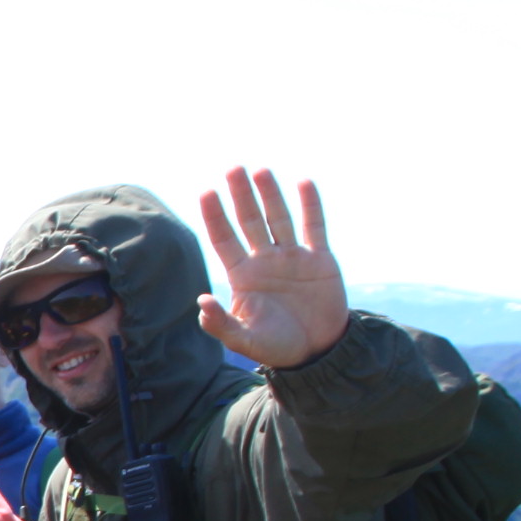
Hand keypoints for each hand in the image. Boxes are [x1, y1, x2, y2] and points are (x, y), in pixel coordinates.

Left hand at [193, 169, 347, 369]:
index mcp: (243, 276)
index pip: (224, 239)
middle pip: (250, 221)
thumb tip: (202, 302)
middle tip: (233, 168)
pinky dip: (310, 205)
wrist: (317, 352)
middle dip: (241, 196)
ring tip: (260, 170)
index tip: (206, 192)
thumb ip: (221, 324)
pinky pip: (314, 226)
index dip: (215, 216)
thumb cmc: (277, 347)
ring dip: (270, 195)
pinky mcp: (319, 259)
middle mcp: (265, 260)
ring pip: (279, 218)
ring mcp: (292, 257)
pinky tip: (303, 182)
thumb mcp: (245, 340)